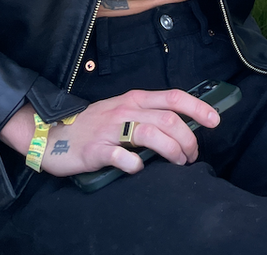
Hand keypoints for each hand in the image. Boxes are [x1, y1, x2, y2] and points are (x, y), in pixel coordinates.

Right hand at [0, 87, 220, 175]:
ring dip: (172, 151)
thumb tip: (180, 127)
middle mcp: (126, 110)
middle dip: (188, 139)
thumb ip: (147, 115)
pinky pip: (123, 158)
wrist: (52, 133)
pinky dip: (136, 166)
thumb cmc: (93, 124)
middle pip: (169, 119)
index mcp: (135, 99)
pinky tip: (139, 170)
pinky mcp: (97, 150)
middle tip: (192, 155)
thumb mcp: (122, 111)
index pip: (174, 97)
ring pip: (152, 135)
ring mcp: (112, 129)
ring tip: (179, 163)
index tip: (215, 120)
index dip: (197, 107)